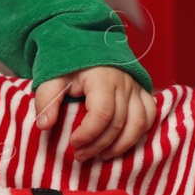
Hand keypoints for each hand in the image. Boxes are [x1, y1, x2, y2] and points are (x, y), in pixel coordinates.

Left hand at [33, 66, 156, 161]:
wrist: (86, 39)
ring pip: (138, 124)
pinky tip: (121, 142)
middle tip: (81, 155)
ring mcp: (136, 87)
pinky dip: (138, 134)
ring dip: (121, 145)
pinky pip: (149, 117)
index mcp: (102, 78)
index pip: (102, 114)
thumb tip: (44, 125)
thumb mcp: (52, 76)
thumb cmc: (69, 61)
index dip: (88, 134)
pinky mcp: (142, 91)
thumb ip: (46, 99)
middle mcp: (124, 83)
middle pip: (119, 123)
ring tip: (102, 155)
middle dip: (99, 145)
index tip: (73, 143)